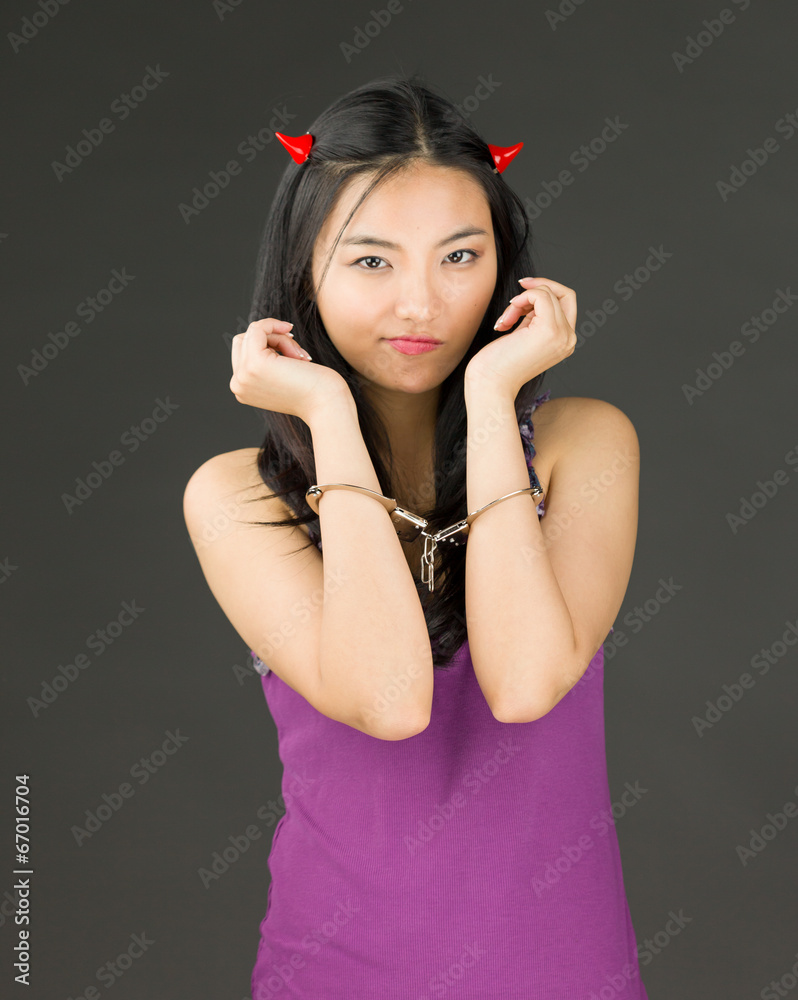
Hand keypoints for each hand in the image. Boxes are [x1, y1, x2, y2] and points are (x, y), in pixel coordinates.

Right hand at [230, 318, 347, 422]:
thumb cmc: (315, 390)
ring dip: (281, 338)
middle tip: (298, 356)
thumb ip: (266, 361)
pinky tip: (292, 335)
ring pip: (253, 335)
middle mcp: (238, 385)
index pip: (243, 353)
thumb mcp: (283, 375)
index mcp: (243, 390)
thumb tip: (258, 330)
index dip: (268, 346)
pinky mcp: (254, 364)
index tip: (294, 353)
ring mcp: (243, 375)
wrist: (326, 405)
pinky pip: (257, 329)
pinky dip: (274, 325)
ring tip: (301, 357)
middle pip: (244, 341)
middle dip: (273, 340)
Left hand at [465, 277, 576, 395]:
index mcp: (565, 341)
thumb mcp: (523, 334)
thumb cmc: (499, 364)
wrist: (490, 384)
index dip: (546, 289)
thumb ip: (534, 316)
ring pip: (547, 293)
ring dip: (519, 301)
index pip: (566, 301)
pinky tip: (505, 321)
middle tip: (511, 302)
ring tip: (504, 322)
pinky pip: (540, 295)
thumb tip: (532, 290)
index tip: (521, 289)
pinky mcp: (550, 330)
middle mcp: (569, 338)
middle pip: (561, 293)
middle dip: (533, 292)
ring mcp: (562, 335)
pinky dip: (519, 300)